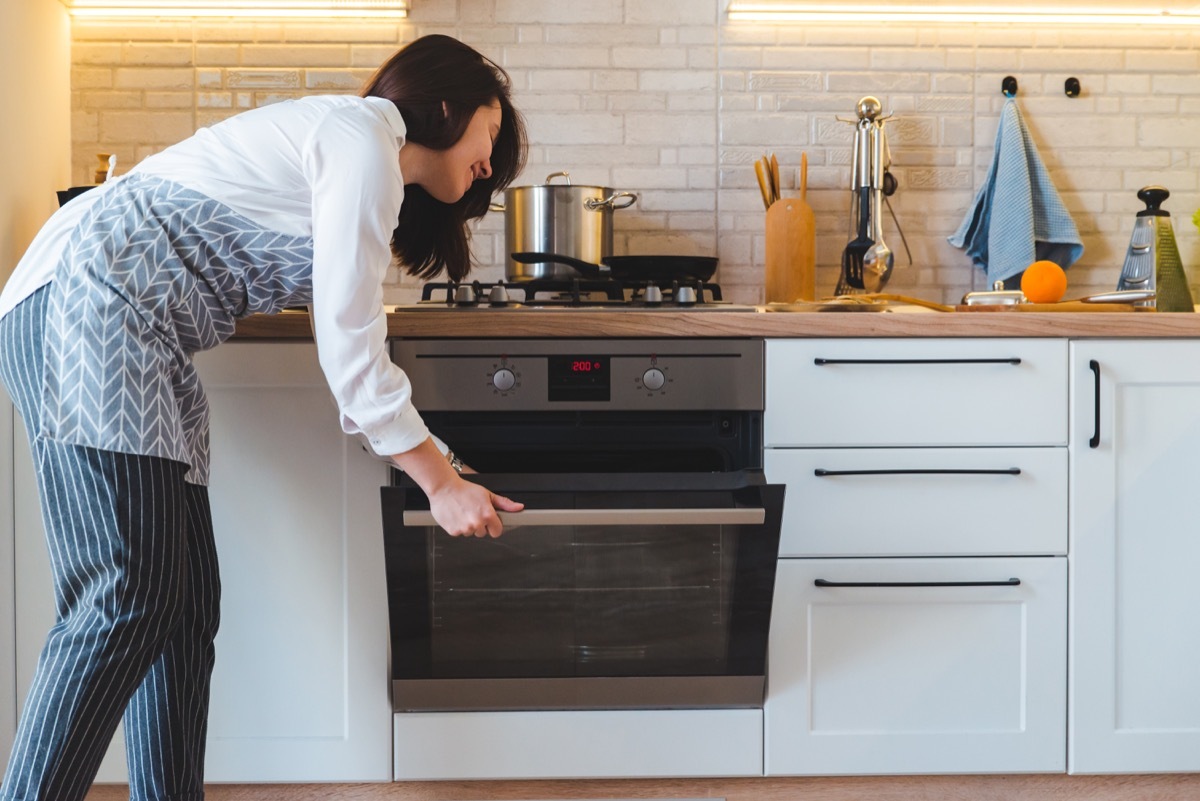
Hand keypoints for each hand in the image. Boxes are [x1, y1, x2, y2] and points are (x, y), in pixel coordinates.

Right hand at [390, 437, 521, 537]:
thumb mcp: (487, 494)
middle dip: (480, 525)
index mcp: (487, 515)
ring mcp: (465, 528)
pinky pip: (459, 533)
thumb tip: (518, 507)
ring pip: (471, 533)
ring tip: (464, 512)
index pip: (497, 532)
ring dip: (468, 525)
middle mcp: (476, 523)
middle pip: (483, 533)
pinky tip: (457, 515)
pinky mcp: (453, 531)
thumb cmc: (464, 490)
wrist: (444, 487)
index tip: (489, 521)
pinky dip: (458, 526)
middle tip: (473, 512)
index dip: (494, 526)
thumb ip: (504, 503)